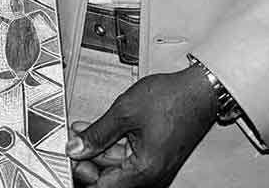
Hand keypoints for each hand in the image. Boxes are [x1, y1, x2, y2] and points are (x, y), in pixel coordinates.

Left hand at [65, 66, 216, 186]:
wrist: (197, 91)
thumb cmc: (171, 100)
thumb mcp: (124, 112)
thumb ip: (97, 133)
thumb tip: (76, 148)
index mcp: (145, 171)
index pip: (103, 186)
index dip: (83, 170)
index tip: (70, 153)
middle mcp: (152, 176)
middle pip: (110, 177)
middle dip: (88, 157)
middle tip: (73, 138)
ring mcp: (154, 167)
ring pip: (117, 166)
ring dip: (98, 148)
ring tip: (82, 129)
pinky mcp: (155, 157)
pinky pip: (128, 157)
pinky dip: (112, 144)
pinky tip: (98, 129)